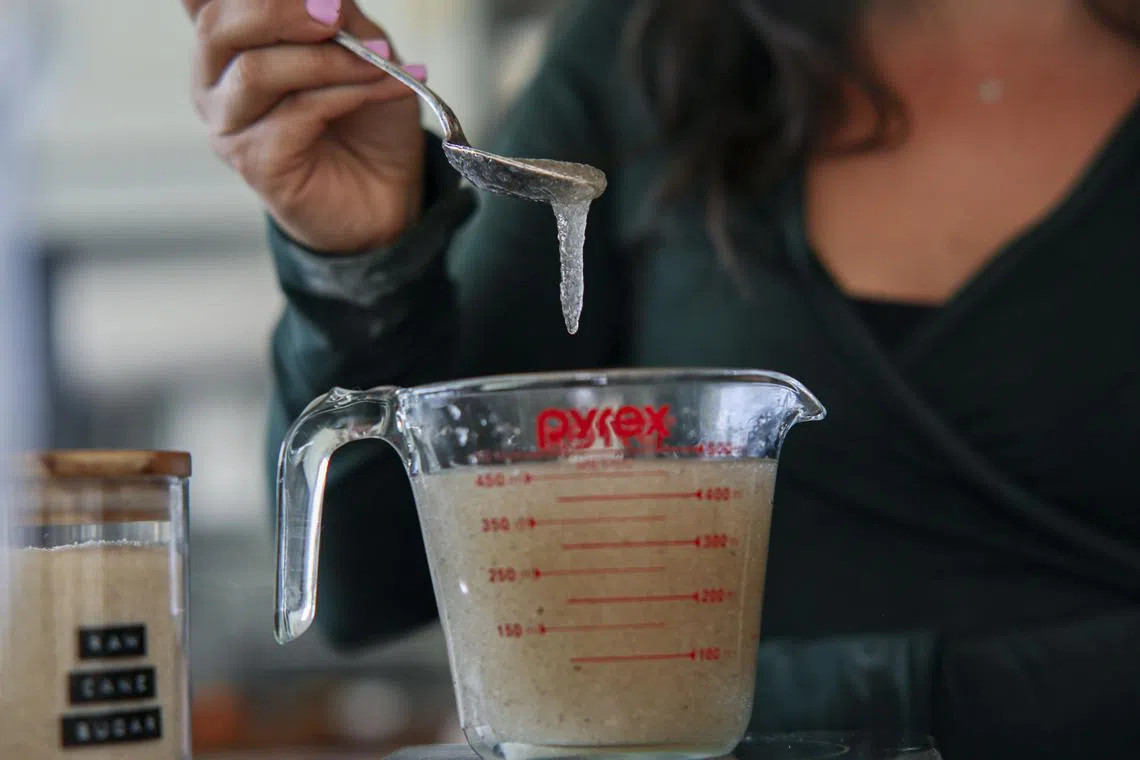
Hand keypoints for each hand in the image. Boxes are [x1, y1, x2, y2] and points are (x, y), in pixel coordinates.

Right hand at [183, 0, 427, 252]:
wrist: (384, 191)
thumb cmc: (366, 117)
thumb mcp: (359, 45)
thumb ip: (336, 14)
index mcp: (228, 43)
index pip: (211, 1)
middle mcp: (213, 81)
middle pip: (217, 26)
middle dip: (279, 10)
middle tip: (335, 13)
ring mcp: (228, 124)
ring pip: (256, 71)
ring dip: (327, 60)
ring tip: (380, 61)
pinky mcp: (254, 161)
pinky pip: (296, 114)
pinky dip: (348, 94)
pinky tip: (385, 87)